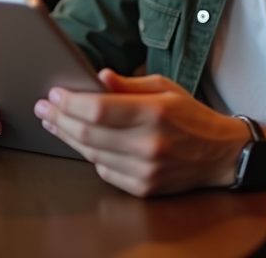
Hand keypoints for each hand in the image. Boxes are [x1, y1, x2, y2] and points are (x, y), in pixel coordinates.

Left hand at [34, 69, 249, 196]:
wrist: (220, 154)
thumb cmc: (190, 116)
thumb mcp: (164, 87)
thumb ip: (129, 84)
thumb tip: (99, 77)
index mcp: (154, 112)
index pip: (98, 110)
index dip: (70, 102)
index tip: (54, 94)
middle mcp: (148, 143)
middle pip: (89, 134)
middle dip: (60, 119)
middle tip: (44, 108)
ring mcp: (146, 169)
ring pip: (92, 154)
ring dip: (68, 137)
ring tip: (54, 123)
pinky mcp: (144, 187)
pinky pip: (104, 171)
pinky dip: (90, 156)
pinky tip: (81, 142)